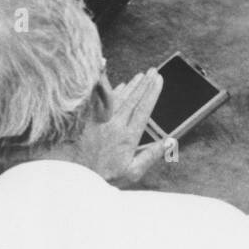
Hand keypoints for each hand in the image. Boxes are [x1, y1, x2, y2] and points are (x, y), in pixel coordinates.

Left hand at [85, 69, 167, 185]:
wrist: (78, 178)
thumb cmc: (107, 177)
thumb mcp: (134, 171)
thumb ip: (152, 155)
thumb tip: (170, 141)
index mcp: (128, 137)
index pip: (144, 109)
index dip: (152, 92)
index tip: (159, 79)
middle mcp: (115, 126)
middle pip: (133, 99)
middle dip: (145, 83)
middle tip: (153, 71)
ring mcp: (101, 122)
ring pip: (120, 98)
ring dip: (131, 85)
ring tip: (141, 75)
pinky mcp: (90, 121)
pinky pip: (103, 102)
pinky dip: (114, 92)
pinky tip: (121, 86)